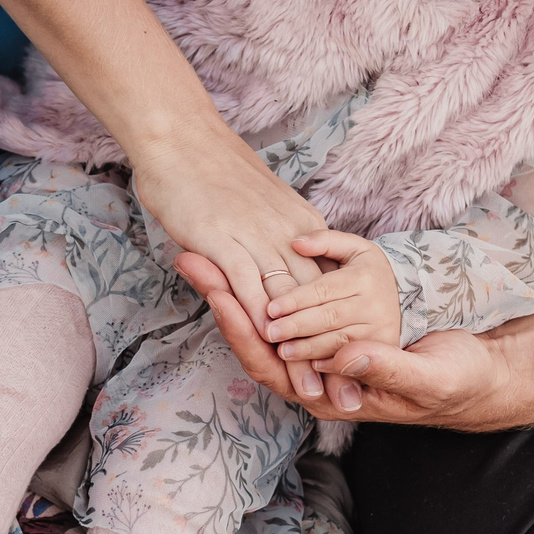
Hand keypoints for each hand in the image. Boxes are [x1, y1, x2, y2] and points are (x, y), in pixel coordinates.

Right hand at [133, 126, 334, 398]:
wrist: (179, 136)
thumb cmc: (210, 171)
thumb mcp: (259, 204)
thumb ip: (273, 234)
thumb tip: (280, 264)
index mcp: (301, 226)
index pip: (328, 288)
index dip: (341, 333)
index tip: (354, 371)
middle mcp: (287, 234)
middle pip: (317, 305)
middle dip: (332, 355)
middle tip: (348, 397)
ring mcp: (257, 236)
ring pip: (289, 304)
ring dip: (301, 353)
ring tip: (313, 392)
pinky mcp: (224, 239)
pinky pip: (249, 285)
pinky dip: (261, 321)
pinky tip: (268, 352)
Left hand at [183, 250, 518, 426]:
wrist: (477, 378)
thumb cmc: (457, 383)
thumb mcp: (429, 377)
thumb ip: (388, 368)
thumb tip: (344, 355)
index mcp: (329, 397)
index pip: (267, 364)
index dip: (239, 328)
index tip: (215, 291)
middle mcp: (314, 381)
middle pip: (251, 341)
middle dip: (221, 298)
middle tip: (191, 257)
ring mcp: (318, 359)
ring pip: (261, 325)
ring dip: (232, 287)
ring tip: (202, 250)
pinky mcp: (329, 336)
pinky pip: (284, 312)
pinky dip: (260, 284)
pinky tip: (242, 256)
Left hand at [263, 231, 401, 362]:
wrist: (405, 295)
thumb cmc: (368, 270)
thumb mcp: (355, 248)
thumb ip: (326, 241)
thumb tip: (295, 243)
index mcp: (365, 276)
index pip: (323, 289)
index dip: (295, 299)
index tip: (270, 308)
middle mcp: (376, 305)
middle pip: (329, 317)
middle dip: (296, 326)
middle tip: (269, 332)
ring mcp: (381, 331)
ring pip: (338, 341)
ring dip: (307, 348)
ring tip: (281, 350)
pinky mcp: (382, 351)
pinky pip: (352, 361)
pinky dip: (328, 365)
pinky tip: (307, 367)